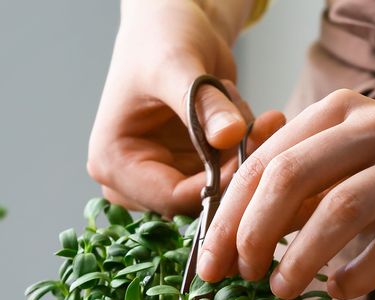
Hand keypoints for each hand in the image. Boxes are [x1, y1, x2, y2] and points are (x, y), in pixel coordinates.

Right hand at [88, 0, 284, 215]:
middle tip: (262, 128)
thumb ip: (201, 104)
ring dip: (241, 154)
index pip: (168, 197)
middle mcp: (132, 178)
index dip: (215, 184)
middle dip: (232, 167)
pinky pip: (227, 174)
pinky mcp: (189, 167)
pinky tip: (247, 114)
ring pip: (217, 190)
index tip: (248, 150)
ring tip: (246, 109)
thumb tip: (229, 136)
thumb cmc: (160, 38)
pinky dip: (244, 147)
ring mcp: (162, 174)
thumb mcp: (177, 66)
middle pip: (193, 200)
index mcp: (112, 161)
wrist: (174, 23)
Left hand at [197, 89, 374, 299]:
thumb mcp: (347, 173)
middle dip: (254, 232)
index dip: (229, 214)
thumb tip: (232, 238)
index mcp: (341, 111)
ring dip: (301, 257)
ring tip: (281, 290)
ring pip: (341, 208)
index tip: (210, 262)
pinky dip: (358, 273)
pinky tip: (338, 291)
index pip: (266, 160)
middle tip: (240, 276)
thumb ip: (295, 194)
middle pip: (294, 176)